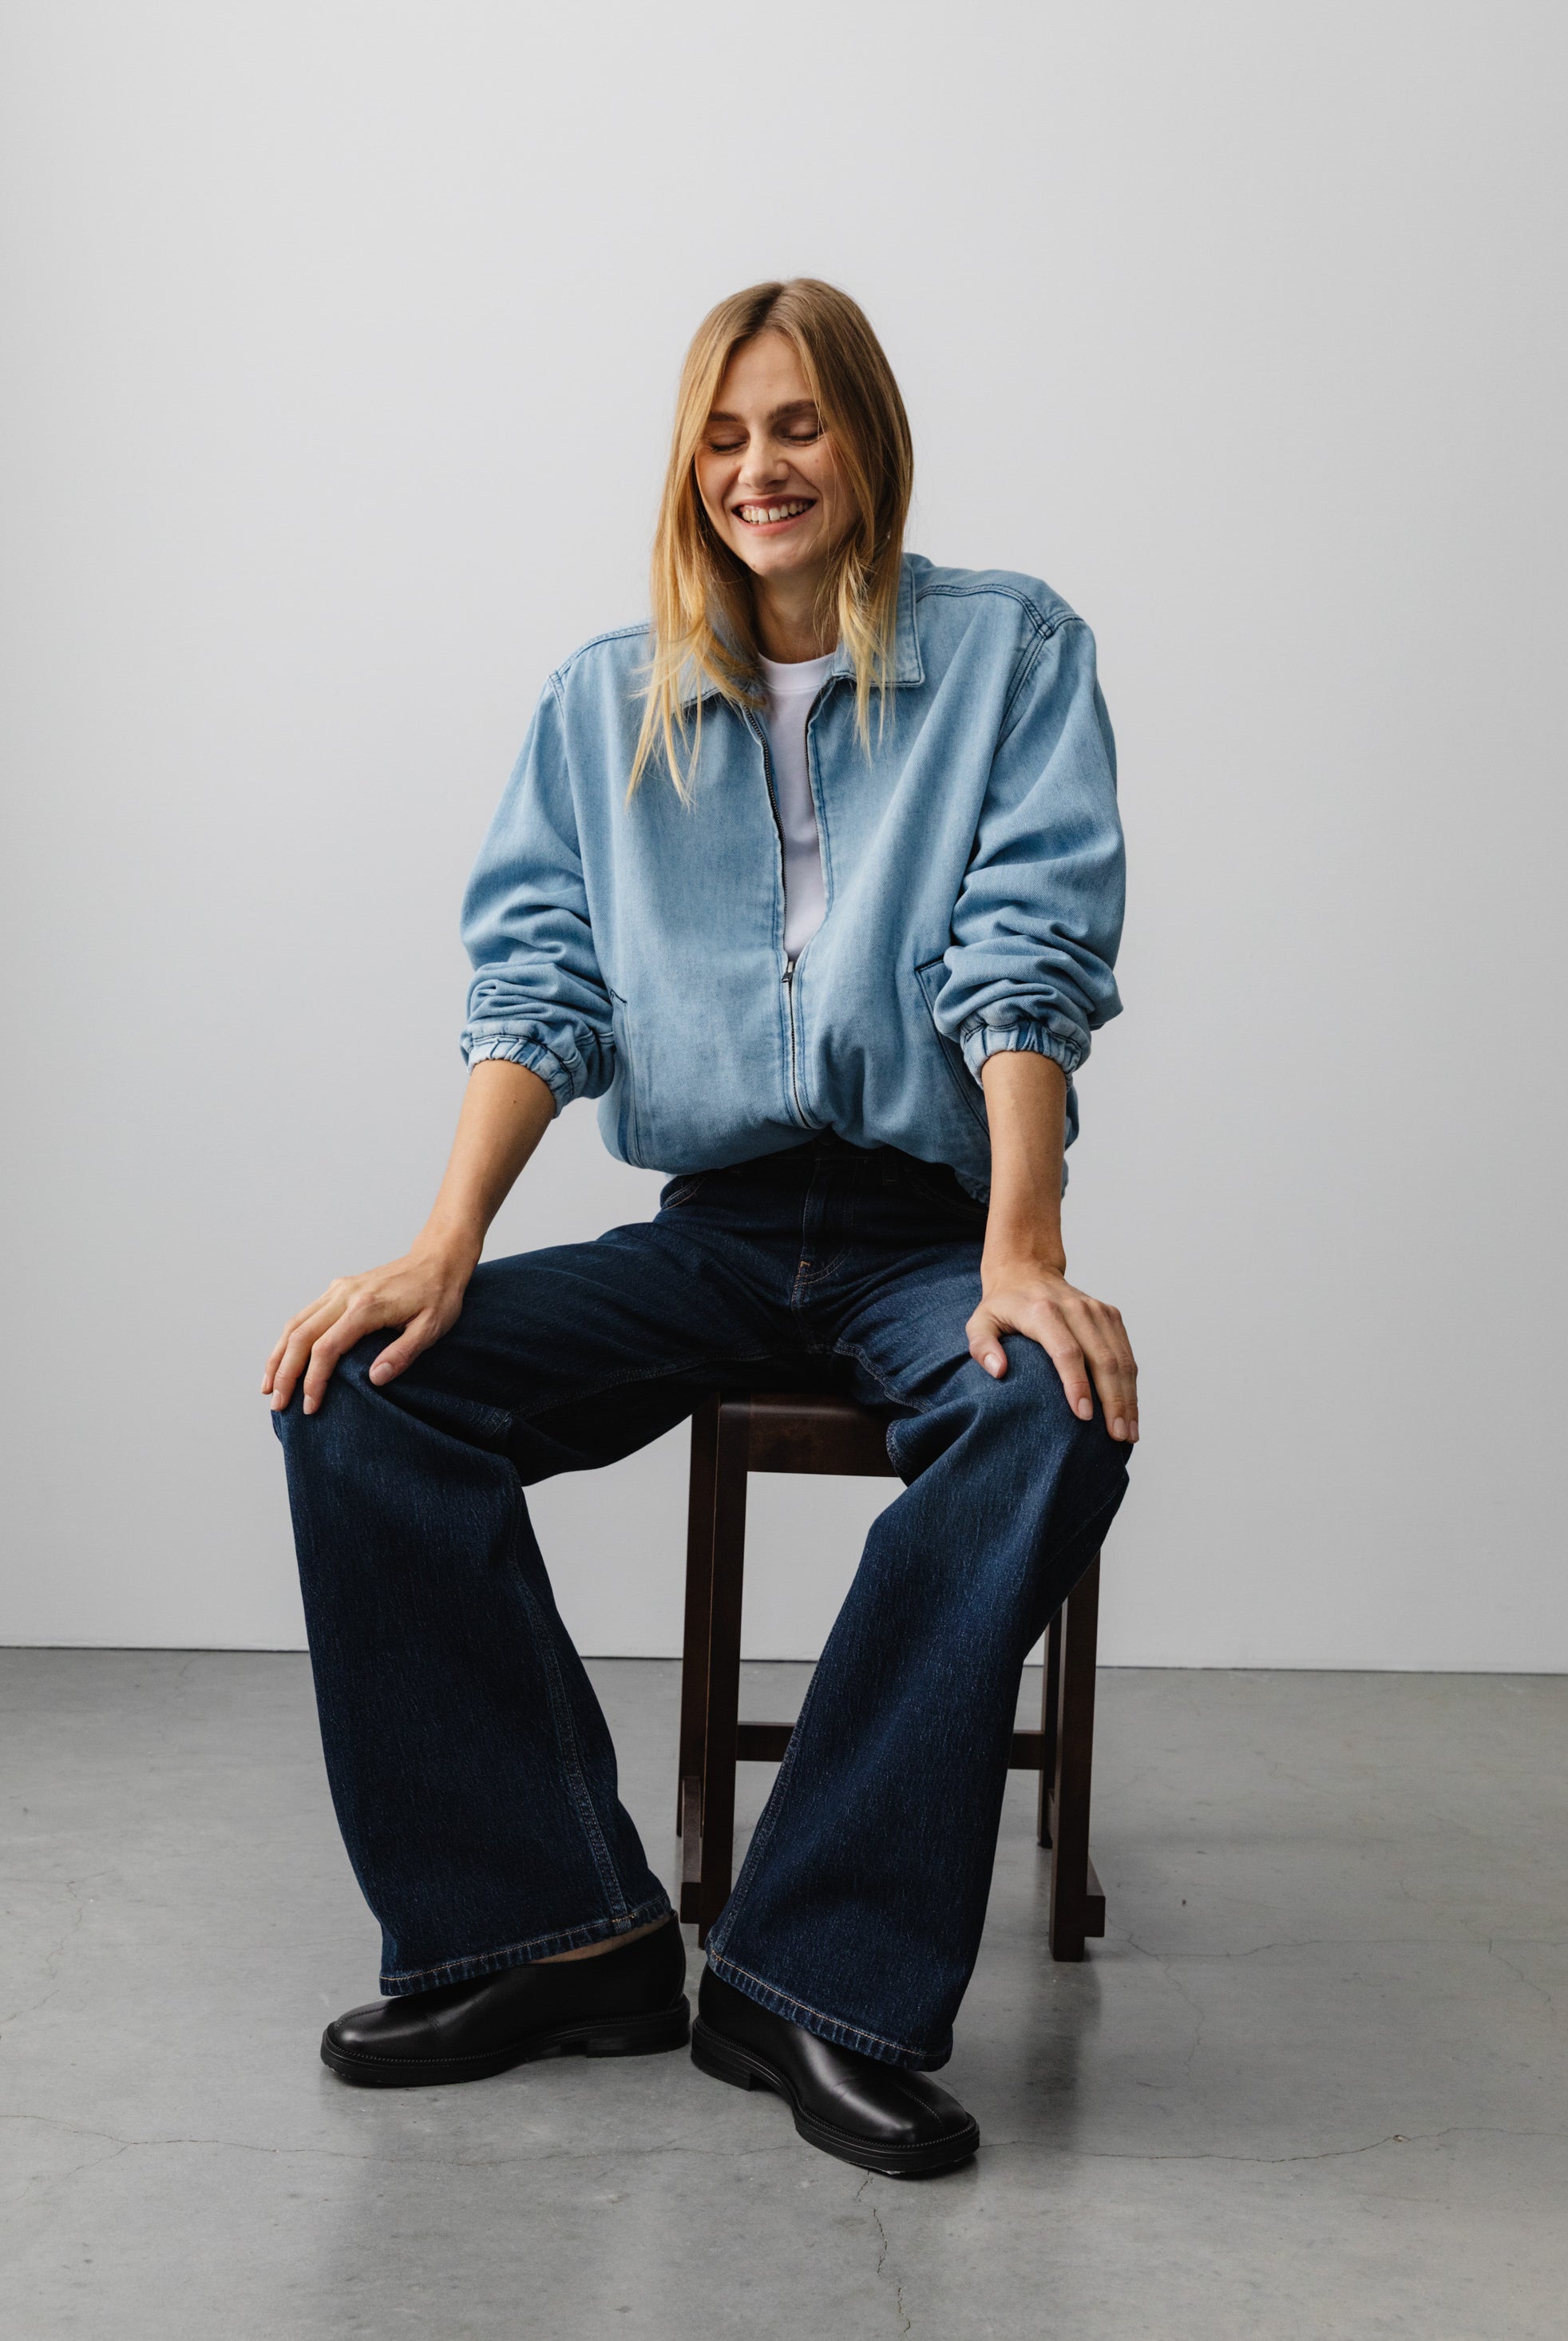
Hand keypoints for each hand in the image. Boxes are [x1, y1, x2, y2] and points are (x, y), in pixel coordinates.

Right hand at [262, 1237, 477, 1416]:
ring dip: (279, 1356)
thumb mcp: (432, 1328)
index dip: (313, 1380)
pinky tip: (283, 1358)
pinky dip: (288, 1339)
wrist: (437, 1259)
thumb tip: (374, 1379)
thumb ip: (403, 1353)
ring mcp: (339, 1289)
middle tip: (278, 1405)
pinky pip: (304, 1315)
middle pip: (301, 1336)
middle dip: (285, 1373)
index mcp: (366, 1307)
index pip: (327, 1348)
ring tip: (269, 1386)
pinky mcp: (338, 1289)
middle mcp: (345, 1295)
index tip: (309, 1406)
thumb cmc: (438, 1295)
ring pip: (296, 1323)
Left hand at [967, 1259, 1138, 1442]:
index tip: (1083, 1416)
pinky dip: (1131, 1384)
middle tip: (1116, 1437)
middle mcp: (1076, 1308)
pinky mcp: (1110, 1315)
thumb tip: (999, 1370)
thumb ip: (982, 1346)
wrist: (1028, 1269)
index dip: (1077, 1384)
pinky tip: (1131, 1411)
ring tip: (1129, 1434)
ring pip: (1121, 1359)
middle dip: (1113, 1401)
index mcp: (1043, 1311)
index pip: (1066, 1351)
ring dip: (1128, 1398)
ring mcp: (1097, 1311)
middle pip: (1103, 1359)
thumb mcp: (980, 1321)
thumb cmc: (1003, 1305)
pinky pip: (1126, 1353)